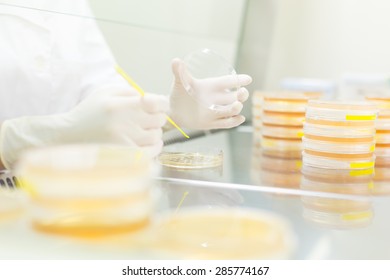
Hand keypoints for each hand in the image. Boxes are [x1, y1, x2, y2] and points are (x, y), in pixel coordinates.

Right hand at [0, 86, 167, 168]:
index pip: (157, 103)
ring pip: (156, 136)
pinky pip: (151, 152)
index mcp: (120, 105)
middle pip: (159, 120)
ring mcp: (124, 141)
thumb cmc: (89, 113)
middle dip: (157, 118)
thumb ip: (129, 91)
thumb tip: (152, 98)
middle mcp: (124, 123)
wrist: (68, 136)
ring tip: (144, 131)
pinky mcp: (124, 156)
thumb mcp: (105, 93)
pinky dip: (154, 148)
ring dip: (154, 133)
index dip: (162, 104)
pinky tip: (149, 143)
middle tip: (148, 120)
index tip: (158, 107)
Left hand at [169, 58, 251, 129]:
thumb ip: (179, 72)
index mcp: (212, 86)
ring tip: (236, 105)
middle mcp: (217, 99)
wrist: (174, 112)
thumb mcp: (180, 83)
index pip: (228, 81)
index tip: (248, 79)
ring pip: (231, 110)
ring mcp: (216, 112)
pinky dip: (234, 122)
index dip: (238, 80)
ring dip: (236, 108)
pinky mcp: (212, 123)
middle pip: (235, 96)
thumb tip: (176, 60)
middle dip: (241, 95)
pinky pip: (226, 123)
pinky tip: (239, 118)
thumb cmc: (179, 94)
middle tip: (243, 93)